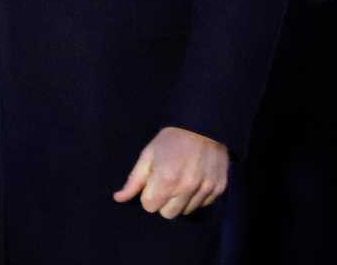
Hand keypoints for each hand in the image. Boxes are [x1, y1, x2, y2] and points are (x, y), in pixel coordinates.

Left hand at [113, 126, 229, 218]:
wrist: (203, 123)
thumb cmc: (171, 138)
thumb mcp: (148, 154)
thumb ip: (134, 180)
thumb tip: (118, 198)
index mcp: (166, 180)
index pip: (149, 207)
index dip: (149, 194)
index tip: (154, 181)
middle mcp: (186, 188)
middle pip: (168, 214)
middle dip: (164, 201)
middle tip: (168, 181)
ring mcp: (205, 189)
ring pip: (186, 212)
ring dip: (181, 200)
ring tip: (182, 178)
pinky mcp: (218, 189)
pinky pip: (203, 205)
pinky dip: (197, 196)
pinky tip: (196, 178)